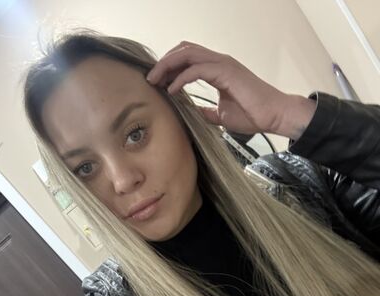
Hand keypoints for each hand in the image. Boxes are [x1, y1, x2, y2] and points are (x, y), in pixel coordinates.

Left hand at [147, 41, 315, 139]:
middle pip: (183, 50)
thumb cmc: (253, 115)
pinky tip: (171, 90)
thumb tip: (192, 115)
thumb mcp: (221, 116)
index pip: (188, 58)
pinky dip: (180, 79)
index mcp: (217, 69)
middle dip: (163, 63)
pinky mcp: (226, 72)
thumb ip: (206, 112)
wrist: (274, 115)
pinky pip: (196, 69)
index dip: (170, 67)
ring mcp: (223, 64)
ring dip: (167, 66)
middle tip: (150, 79)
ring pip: (187, 54)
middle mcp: (219, 62)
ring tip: (155, 81)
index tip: (157, 82)